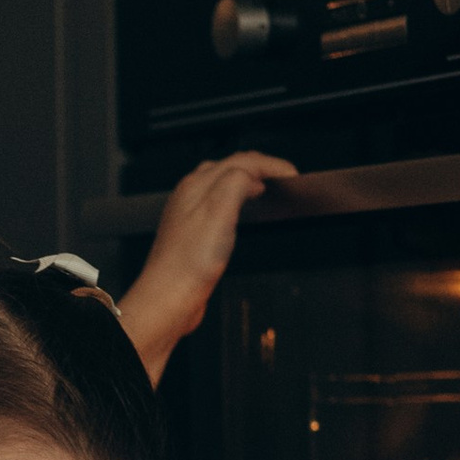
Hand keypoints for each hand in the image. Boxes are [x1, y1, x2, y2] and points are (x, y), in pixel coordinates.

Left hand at [117, 152, 299, 384]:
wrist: (168, 299)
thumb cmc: (189, 263)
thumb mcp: (219, 212)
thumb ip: (236, 183)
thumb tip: (252, 175)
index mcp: (197, 185)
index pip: (240, 160)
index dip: (271, 164)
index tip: (292, 174)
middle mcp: (190, 195)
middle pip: (230, 167)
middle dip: (260, 167)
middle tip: (283, 176)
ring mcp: (190, 214)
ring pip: (223, 184)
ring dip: (248, 180)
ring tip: (267, 187)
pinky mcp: (193, 234)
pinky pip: (219, 205)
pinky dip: (237, 200)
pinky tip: (241, 212)